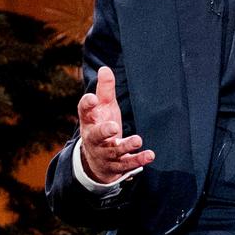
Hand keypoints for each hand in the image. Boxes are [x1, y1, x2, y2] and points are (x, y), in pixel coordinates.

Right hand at [77, 66, 154, 182]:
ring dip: (125, 146)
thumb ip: (104, 90)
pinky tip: (150, 155)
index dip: (87, 105)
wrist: (96, 161)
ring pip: (114, 151)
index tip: (93, 98)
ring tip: (137, 140)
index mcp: (89, 122)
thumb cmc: (100, 126)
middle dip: (103, 132)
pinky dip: (138, 160)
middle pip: (96, 136)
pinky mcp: (117, 165)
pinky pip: (127, 164)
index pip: (84, 112)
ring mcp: (105, 154)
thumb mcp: (102, 108)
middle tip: (113, 126)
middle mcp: (94, 139)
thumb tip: (104, 68)